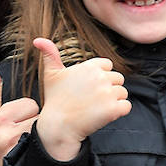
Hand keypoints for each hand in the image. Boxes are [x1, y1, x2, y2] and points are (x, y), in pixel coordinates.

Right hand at [0, 63, 38, 165]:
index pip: (29, 104)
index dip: (24, 114)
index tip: (15, 124)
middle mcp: (4, 131)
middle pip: (39, 117)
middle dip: (33, 125)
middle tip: (20, 137)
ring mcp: (16, 148)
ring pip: (43, 132)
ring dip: (39, 139)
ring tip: (26, 147)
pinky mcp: (25, 162)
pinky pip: (46, 148)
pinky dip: (42, 152)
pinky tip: (31, 157)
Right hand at [33, 38, 130, 161]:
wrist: (58, 125)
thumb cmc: (55, 99)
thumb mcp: (51, 74)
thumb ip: (49, 54)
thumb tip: (38, 40)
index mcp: (89, 67)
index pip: (107, 65)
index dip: (100, 76)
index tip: (89, 86)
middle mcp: (100, 77)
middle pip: (118, 78)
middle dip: (108, 88)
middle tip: (92, 99)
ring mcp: (108, 93)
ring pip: (122, 93)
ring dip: (113, 100)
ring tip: (96, 107)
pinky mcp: (114, 109)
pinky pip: (126, 106)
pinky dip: (119, 112)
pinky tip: (104, 114)